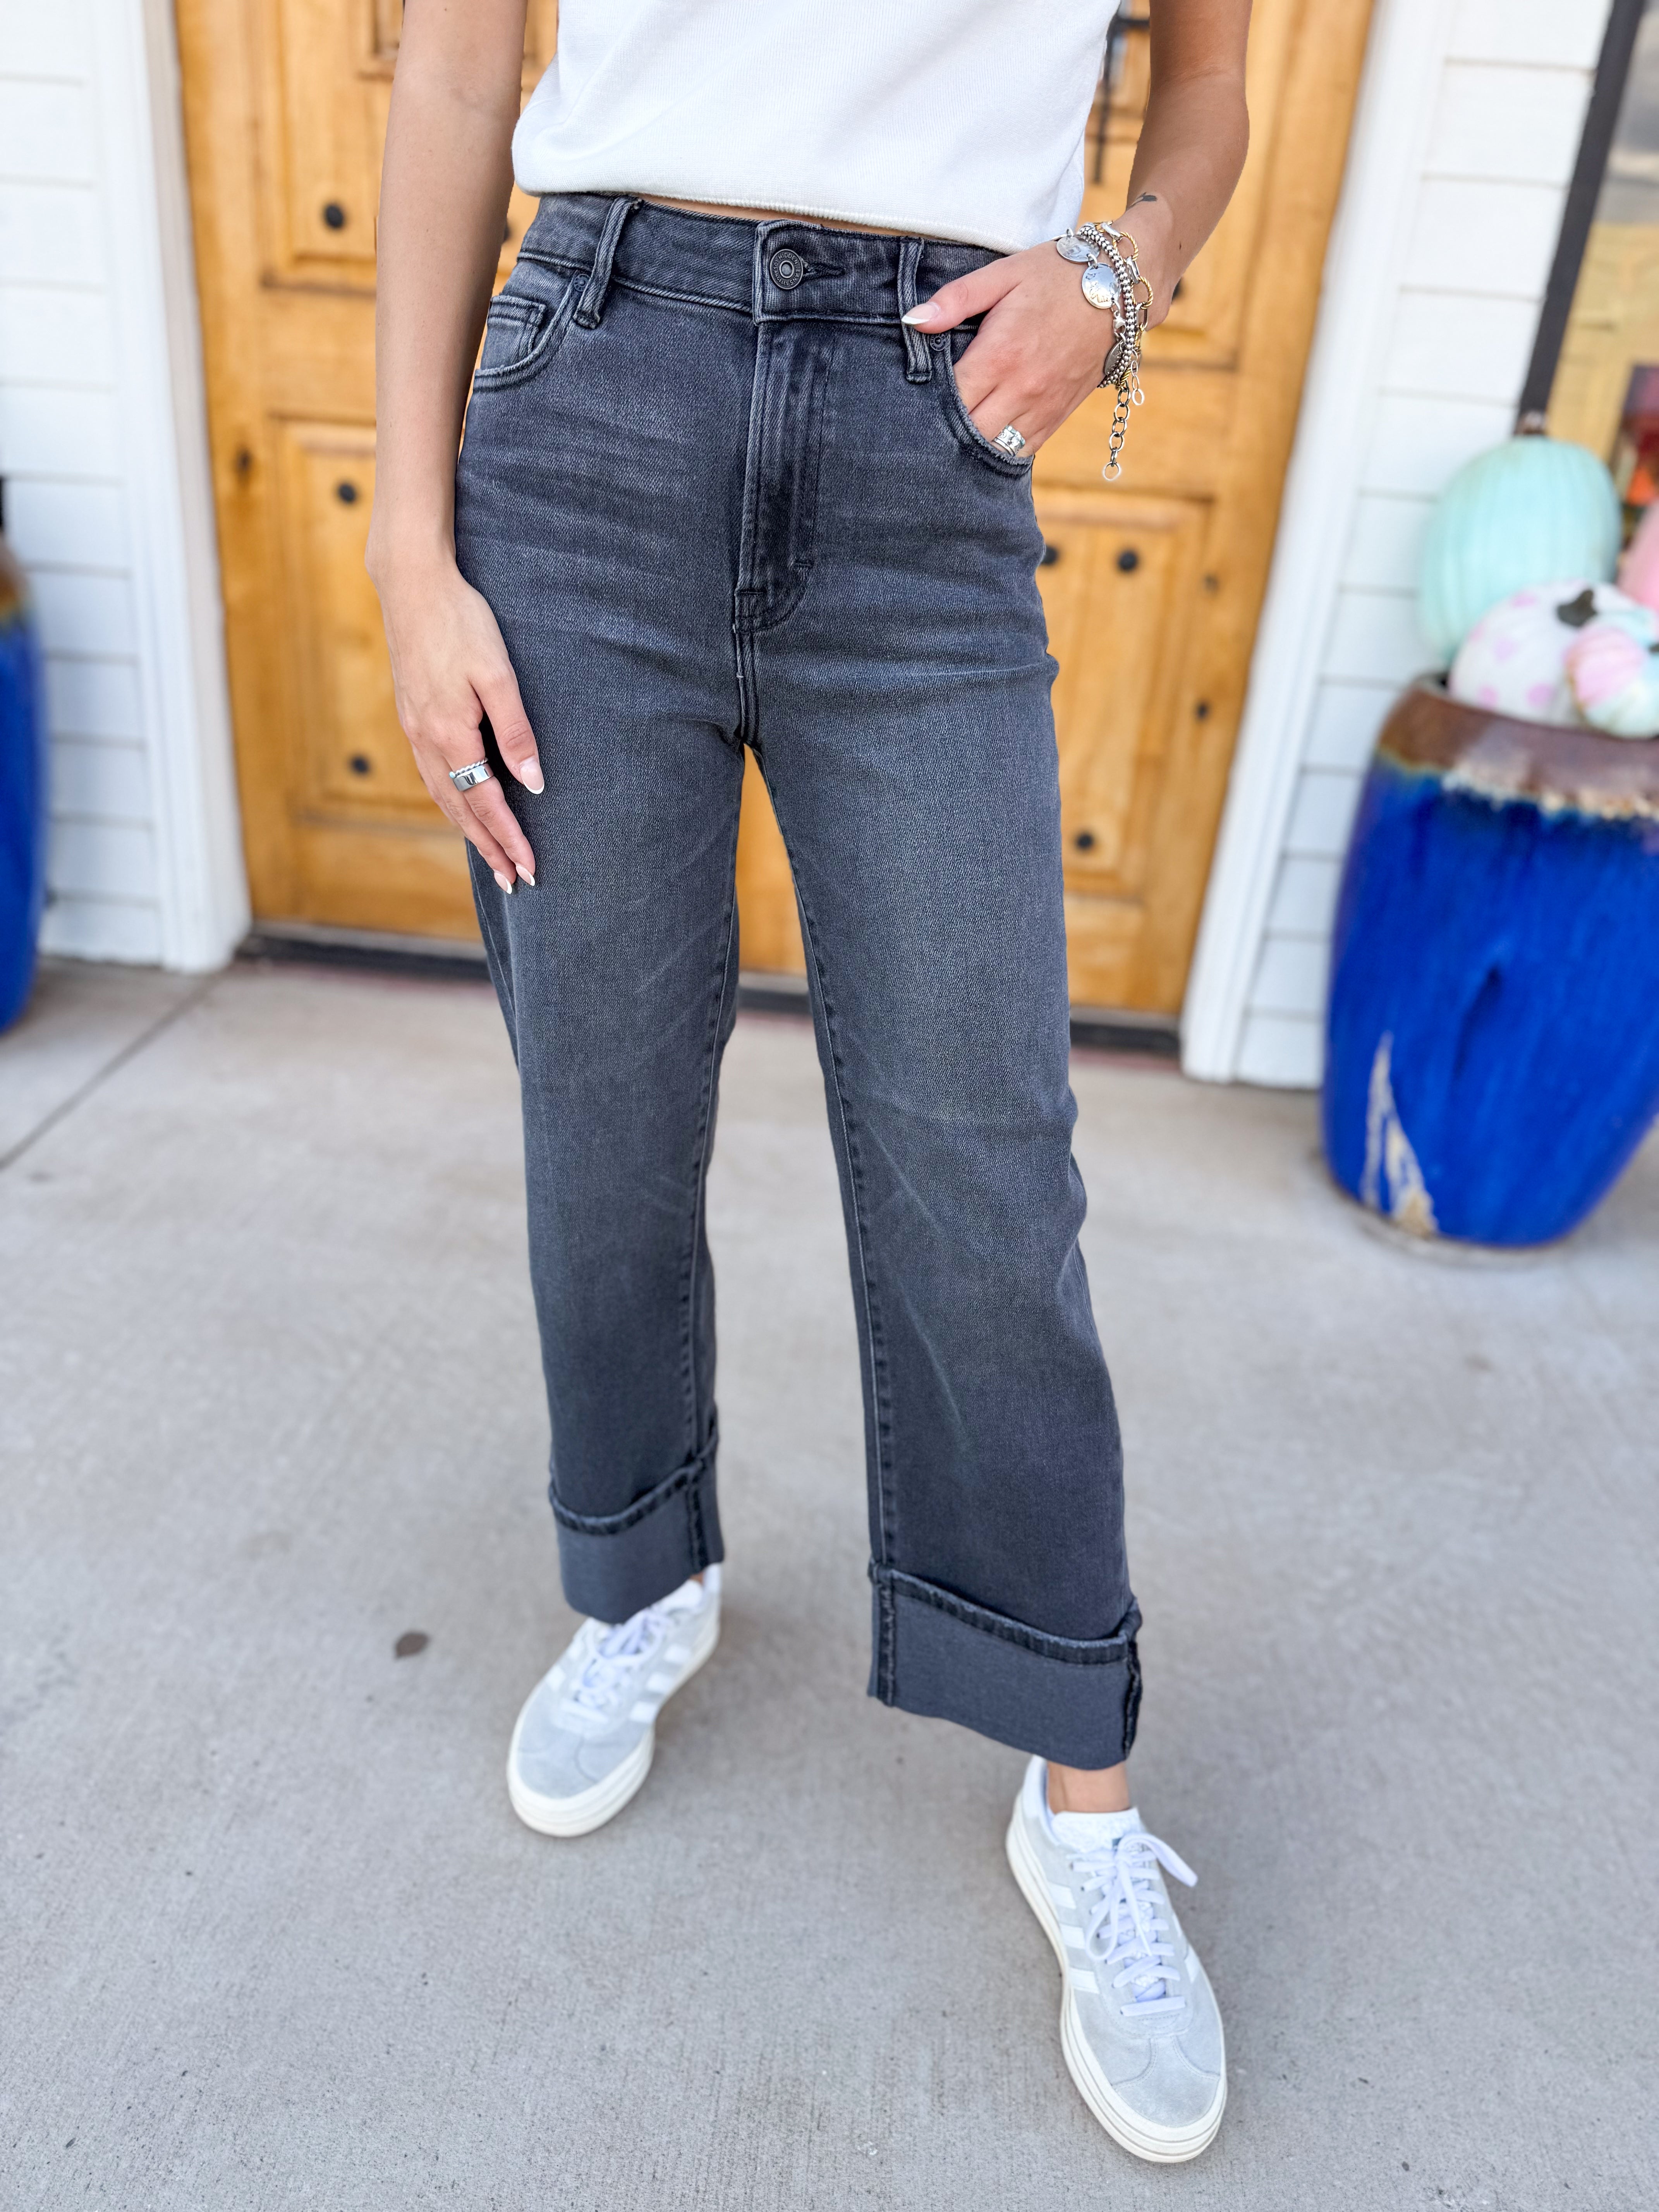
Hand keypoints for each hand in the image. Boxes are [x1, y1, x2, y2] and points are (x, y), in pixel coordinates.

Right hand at [370, 556, 541, 893]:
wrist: (412, 585)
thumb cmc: (461, 622)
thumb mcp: (497, 675)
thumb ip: (515, 731)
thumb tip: (533, 784)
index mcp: (449, 734)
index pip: (486, 803)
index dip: (510, 839)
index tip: (531, 869)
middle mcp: (426, 740)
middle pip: (461, 811)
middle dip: (489, 849)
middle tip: (515, 883)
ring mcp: (414, 730)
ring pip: (443, 796)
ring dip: (469, 831)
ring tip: (492, 858)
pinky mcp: (412, 717)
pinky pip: (433, 776)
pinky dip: (451, 803)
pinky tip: (463, 808)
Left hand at [902, 205, 1174, 456]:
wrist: (1121, 287)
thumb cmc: (1056, 274)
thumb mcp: (1003, 274)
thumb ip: (956, 299)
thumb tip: (913, 320)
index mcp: (1000, 355)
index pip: (950, 399)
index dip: (925, 405)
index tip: (908, 403)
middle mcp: (1021, 390)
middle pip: (968, 434)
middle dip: (942, 433)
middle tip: (920, 427)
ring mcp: (1042, 408)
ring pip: (994, 449)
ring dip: (969, 448)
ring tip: (946, 442)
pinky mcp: (1058, 417)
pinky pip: (1022, 451)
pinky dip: (999, 452)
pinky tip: (982, 444)